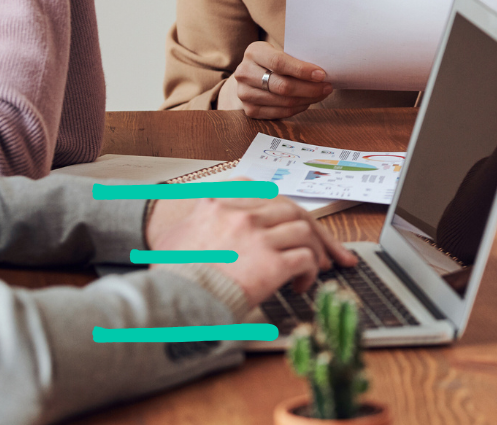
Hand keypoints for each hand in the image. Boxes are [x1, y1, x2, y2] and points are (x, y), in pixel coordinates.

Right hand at [146, 194, 358, 307]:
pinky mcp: (272, 263)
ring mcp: (259, 238)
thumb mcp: (176, 236)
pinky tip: (301, 285)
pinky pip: (305, 260)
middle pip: (293, 211)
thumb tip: (202, 211)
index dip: (286, 210)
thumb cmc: (172, 278)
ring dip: (314, 250)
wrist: (173, 302)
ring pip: (304, 232)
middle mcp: (242, 216)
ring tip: (315, 267)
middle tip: (324, 248)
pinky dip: (310, 272)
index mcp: (221, 205)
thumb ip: (196, 218)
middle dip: (313, 230)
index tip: (295, 222)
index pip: (266, 195)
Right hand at [220, 41, 333, 118]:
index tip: (322, 75)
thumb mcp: (280, 51)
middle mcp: (244, 73)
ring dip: (307, 99)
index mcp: (253, 52)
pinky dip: (298, 108)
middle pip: (282, 86)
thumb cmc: (273, 61)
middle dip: (310, 88)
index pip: (279, 63)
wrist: (251, 75)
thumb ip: (296, 58)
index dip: (302, 70)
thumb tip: (323, 72)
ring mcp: (244, 93)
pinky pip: (280, 113)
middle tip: (327, 87)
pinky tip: (307, 101)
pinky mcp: (249, 110)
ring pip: (283, 101)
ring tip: (321, 94)